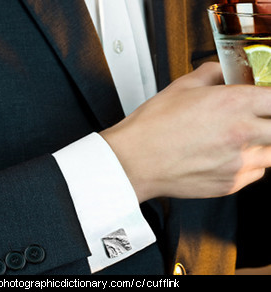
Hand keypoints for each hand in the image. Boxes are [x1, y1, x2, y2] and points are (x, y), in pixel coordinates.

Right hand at [101, 62, 270, 202]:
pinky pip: (256, 173)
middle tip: (260, 122)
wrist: (136, 160)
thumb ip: (212, 74)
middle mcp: (241, 134)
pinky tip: (228, 158)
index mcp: (233, 104)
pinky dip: (249, 165)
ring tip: (242, 141)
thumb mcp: (182, 87)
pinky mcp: (229, 185)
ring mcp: (237, 163)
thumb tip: (223, 72)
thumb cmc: (153, 127)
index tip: (268, 103)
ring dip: (263, 146)